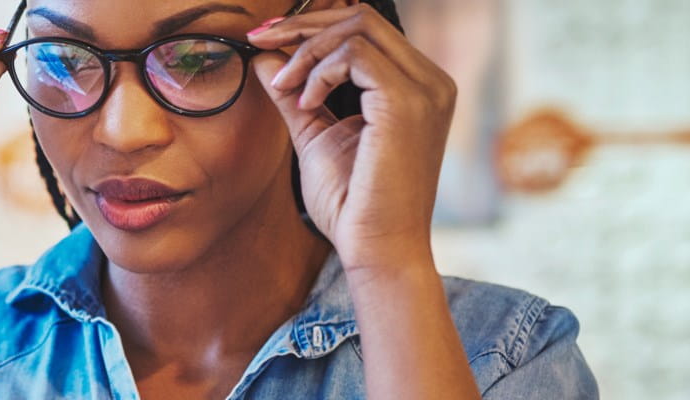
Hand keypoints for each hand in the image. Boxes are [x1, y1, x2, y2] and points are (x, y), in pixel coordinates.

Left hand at [246, 4, 456, 269]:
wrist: (377, 248)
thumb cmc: (353, 203)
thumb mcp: (315, 135)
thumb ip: (294, 94)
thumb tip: (264, 57)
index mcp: (417, 86)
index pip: (365, 28)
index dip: (312, 24)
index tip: (266, 38)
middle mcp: (430, 81)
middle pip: (362, 17)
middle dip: (302, 24)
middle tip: (259, 40)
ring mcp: (425, 89)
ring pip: (357, 28)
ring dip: (305, 50)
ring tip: (284, 86)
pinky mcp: (408, 103)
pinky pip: (353, 56)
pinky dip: (318, 72)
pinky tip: (306, 104)